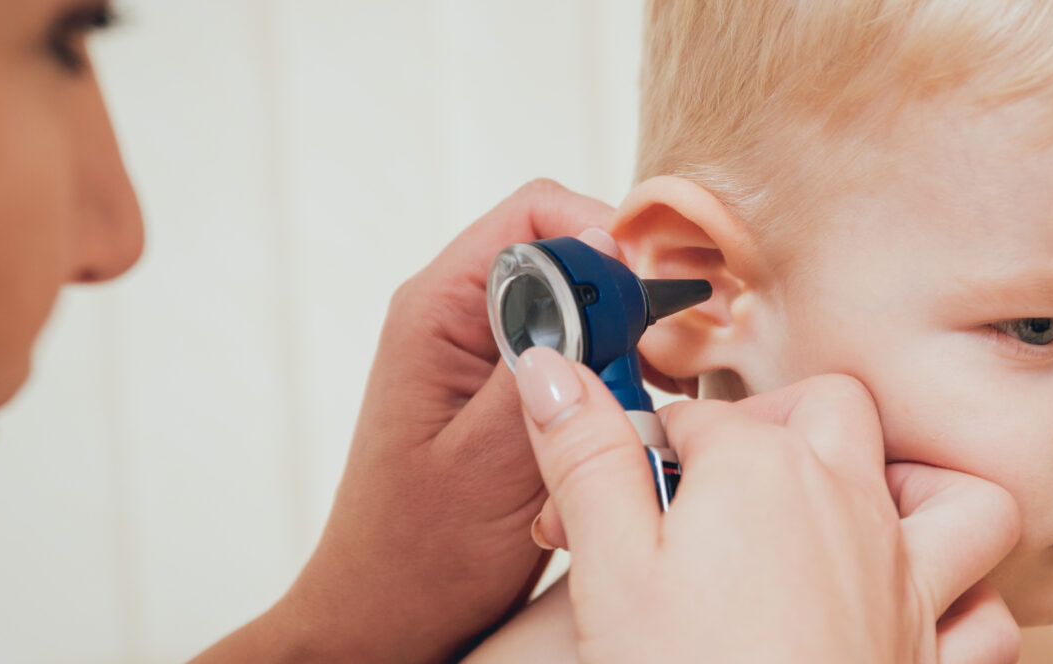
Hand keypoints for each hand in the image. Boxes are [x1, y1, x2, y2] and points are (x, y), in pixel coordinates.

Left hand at [196, 180, 620, 662]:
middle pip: (567, 254)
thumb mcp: (488, 458)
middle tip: (663, 363)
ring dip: (624, 349)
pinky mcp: (508, 390)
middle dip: (625, 300)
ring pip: (582, 308)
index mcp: (437, 310)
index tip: (649, 298)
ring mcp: (485, 353)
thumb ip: (544, 361)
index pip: (535, 214)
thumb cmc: (420, 554)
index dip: (604, 239)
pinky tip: (625, 429)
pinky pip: (576, 356)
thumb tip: (600, 270)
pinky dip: (612, 384)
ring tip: (647, 403)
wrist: (389, 617)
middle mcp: (459, 317)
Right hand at [514, 347, 1021, 663]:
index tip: (602, 489)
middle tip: (714, 479)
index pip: (694, 416)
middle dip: (774, 423)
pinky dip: (962, 603)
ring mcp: (904, 581)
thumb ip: (586, 457)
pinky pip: (985, 615)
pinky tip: (910, 609)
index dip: (637, 448)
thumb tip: (549, 369)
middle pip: (831, 409)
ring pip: (952, 497)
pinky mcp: (930, 657)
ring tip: (847, 513)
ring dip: (912, 492)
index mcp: (763, 471)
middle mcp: (849, 508)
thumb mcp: (607, 564)